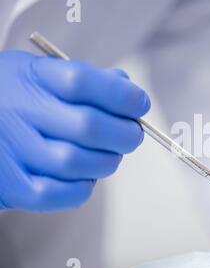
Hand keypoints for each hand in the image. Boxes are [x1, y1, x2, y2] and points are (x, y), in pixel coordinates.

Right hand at [0, 50, 149, 210]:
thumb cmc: (14, 99)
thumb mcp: (40, 73)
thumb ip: (85, 79)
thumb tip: (128, 90)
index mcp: (30, 78)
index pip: (83, 82)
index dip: (122, 95)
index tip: (140, 104)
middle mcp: (18, 112)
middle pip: (89, 126)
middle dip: (125, 133)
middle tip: (132, 134)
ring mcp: (12, 151)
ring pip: (79, 163)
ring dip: (107, 161)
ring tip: (108, 155)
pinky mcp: (13, 186)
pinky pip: (62, 194)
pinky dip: (84, 187)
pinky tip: (85, 176)